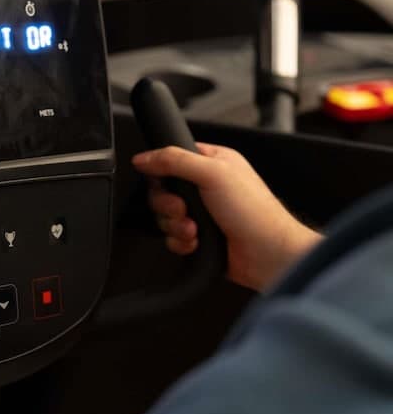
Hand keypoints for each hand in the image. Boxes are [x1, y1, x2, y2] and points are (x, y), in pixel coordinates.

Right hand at [132, 144, 320, 291]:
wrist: (268, 255)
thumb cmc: (255, 213)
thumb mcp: (213, 173)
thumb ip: (174, 160)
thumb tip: (144, 158)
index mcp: (212, 162)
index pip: (171, 159)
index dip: (161, 172)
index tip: (166, 183)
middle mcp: (206, 186)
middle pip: (163, 191)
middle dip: (168, 205)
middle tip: (182, 209)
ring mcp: (202, 213)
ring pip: (166, 216)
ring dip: (175, 225)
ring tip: (194, 229)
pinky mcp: (199, 236)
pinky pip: (173, 237)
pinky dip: (181, 241)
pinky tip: (196, 241)